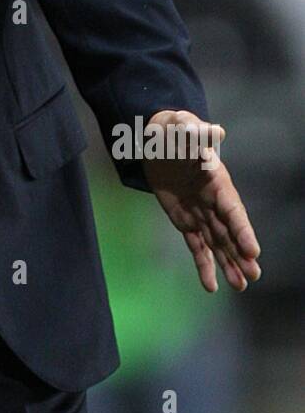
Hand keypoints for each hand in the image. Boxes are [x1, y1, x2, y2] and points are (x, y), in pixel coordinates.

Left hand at [142, 110, 260, 293]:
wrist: (159, 138)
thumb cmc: (175, 129)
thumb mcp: (184, 126)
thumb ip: (198, 132)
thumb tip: (216, 131)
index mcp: (216, 182)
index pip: (232, 210)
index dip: (242, 230)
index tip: (253, 251)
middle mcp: (212, 201)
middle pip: (229, 232)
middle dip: (240, 254)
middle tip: (252, 277)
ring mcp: (200, 213)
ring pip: (217, 243)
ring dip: (228, 265)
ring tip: (241, 286)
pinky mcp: (185, 221)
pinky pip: (195, 245)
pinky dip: (203, 265)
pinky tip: (211, 286)